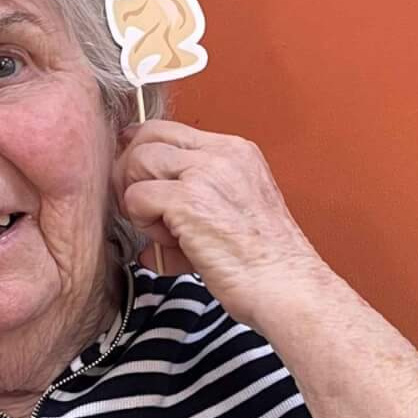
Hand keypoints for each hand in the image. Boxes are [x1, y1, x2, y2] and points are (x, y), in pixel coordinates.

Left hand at [114, 119, 325, 326]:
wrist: (287, 287)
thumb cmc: (263, 264)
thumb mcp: (236, 210)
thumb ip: (197, 196)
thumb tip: (149, 211)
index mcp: (235, 152)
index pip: (168, 130)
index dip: (140, 152)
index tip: (132, 178)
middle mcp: (221, 154)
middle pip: (147, 138)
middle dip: (130, 173)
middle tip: (141, 212)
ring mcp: (205, 173)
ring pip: (137, 161)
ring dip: (137, 200)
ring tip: (163, 232)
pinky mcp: (189, 200)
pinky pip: (136, 197)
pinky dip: (142, 222)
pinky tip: (169, 244)